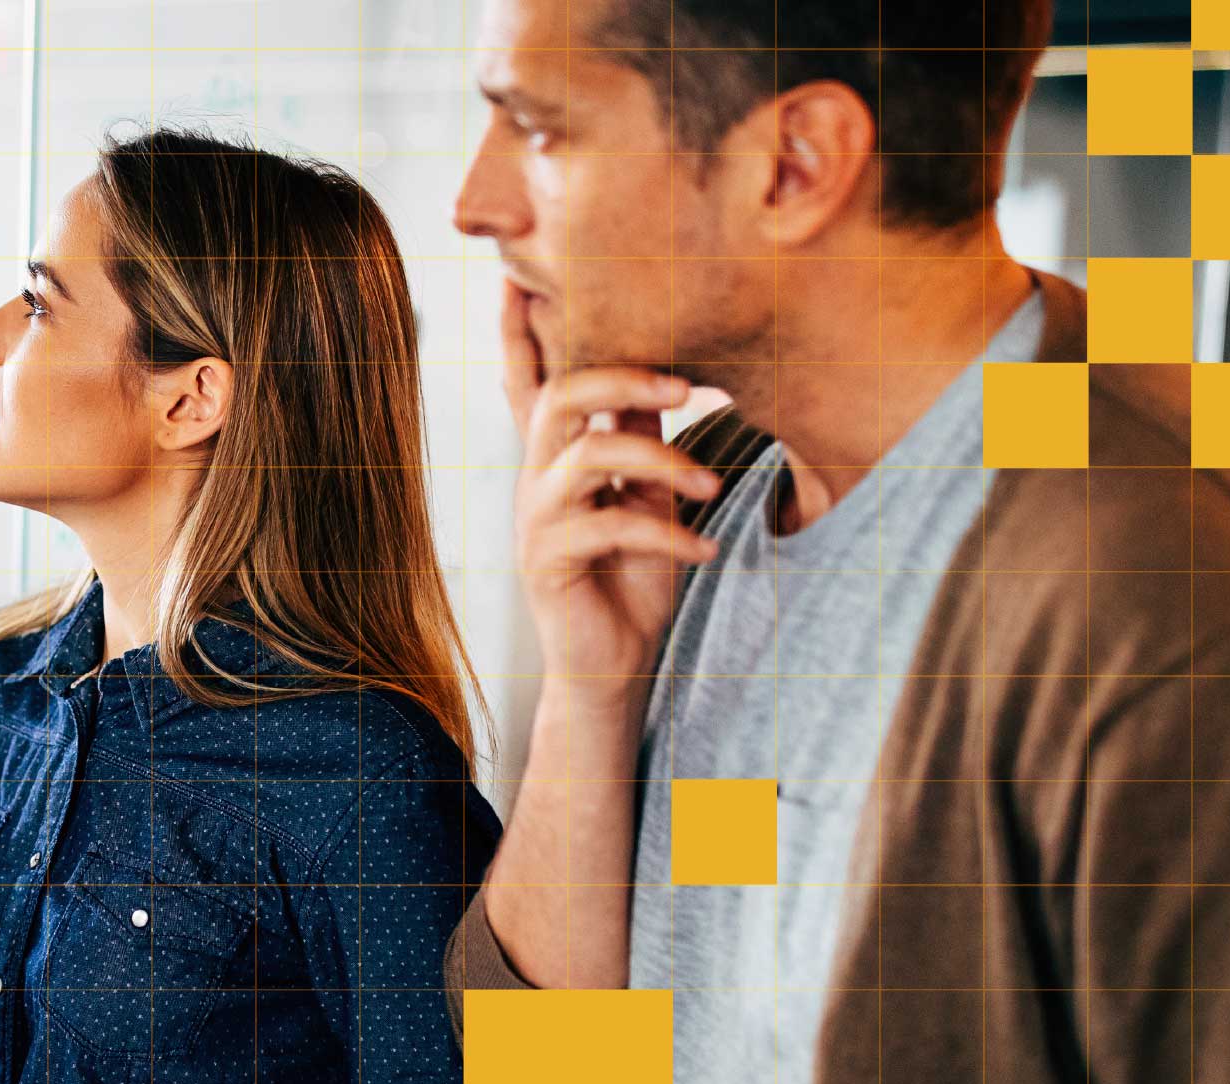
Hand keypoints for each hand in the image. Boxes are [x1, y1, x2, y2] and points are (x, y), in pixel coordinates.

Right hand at [501, 281, 721, 693]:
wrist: (613, 664)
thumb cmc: (631, 576)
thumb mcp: (647, 493)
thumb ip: (641, 436)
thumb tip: (662, 373)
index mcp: (555, 455)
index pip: (530, 379)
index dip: (521, 328)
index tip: (518, 272)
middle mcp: (535, 478)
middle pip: (558, 397)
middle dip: (622, 378)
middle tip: (687, 388)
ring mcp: (537, 519)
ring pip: (587, 454)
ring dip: (661, 463)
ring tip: (711, 487)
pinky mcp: (548, 561)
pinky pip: (610, 527)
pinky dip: (668, 536)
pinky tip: (702, 553)